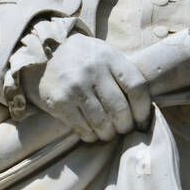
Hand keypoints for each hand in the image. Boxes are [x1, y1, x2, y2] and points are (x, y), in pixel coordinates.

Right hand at [26, 35, 151, 141]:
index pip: (137, 87)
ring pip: (102, 123)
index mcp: (110, 57)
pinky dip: (91, 135)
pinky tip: (91, 132)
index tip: (142, 120)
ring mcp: (75, 86)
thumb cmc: (84, 59)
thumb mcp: (105, 55)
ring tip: (108, 133)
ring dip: (108, 134)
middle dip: (126, 126)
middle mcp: (93, 70)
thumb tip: (144, 108)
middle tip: (124, 129)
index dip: (143, 109)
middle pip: (120, 109)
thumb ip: (123, 75)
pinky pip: (83, 128)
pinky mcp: (60, 101)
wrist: (44, 54)